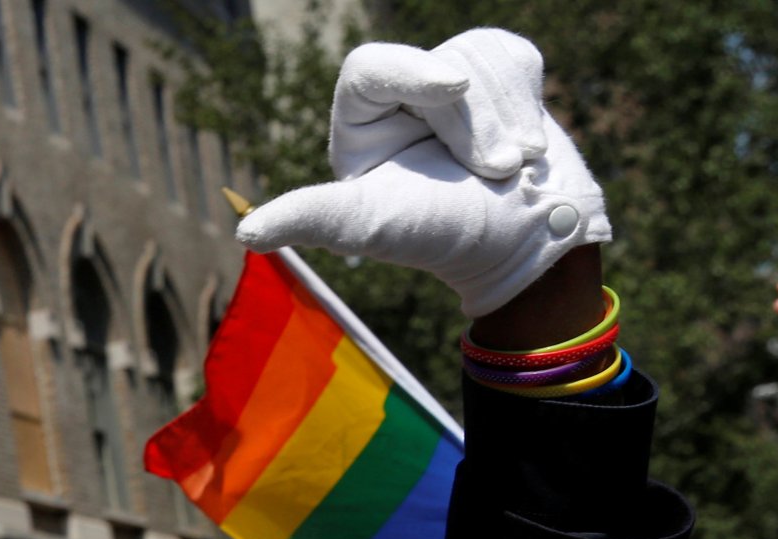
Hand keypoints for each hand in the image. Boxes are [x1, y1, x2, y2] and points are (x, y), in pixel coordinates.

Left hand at [239, 29, 609, 317]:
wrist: (531, 243)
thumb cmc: (447, 236)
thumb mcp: (374, 225)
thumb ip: (313, 216)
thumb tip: (246, 233)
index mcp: (359, 132)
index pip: (368, 67)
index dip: (411, 69)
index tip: (455, 88)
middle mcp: (397, 107)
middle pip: (437, 64)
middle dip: (475, 119)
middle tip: (497, 170)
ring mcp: (448, 92)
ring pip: (480, 58)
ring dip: (509, 116)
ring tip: (512, 167)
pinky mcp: (495, 83)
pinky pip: (513, 57)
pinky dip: (528, 99)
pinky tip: (528, 145)